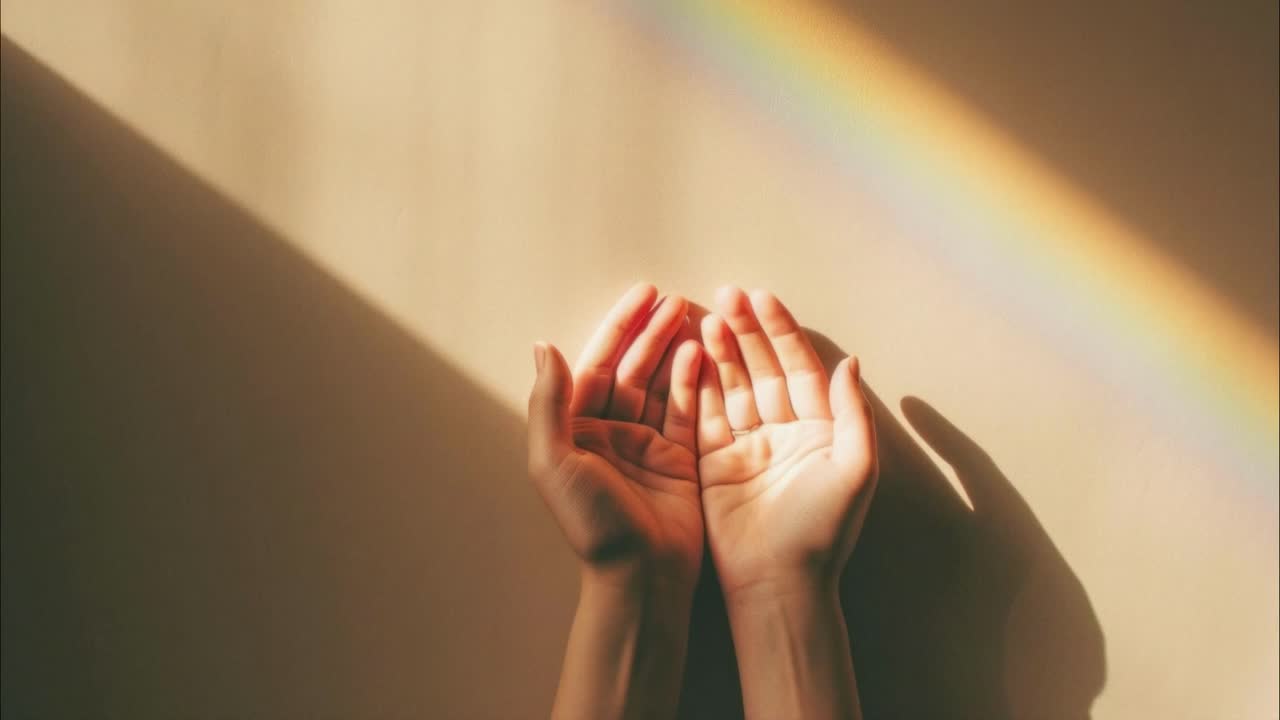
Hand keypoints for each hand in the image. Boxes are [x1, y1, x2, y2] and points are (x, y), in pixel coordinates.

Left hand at [527, 283, 704, 588]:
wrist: (641, 574)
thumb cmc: (592, 523)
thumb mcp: (554, 460)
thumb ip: (549, 403)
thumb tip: (543, 345)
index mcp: (576, 430)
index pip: (598, 364)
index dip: (620, 327)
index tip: (643, 293)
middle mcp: (610, 433)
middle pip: (632, 368)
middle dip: (651, 331)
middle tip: (673, 298)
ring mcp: (647, 445)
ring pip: (662, 384)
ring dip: (674, 349)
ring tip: (692, 315)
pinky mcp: (680, 458)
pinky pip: (689, 410)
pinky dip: (695, 381)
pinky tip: (702, 352)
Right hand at [696, 286, 878, 597]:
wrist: (779, 584)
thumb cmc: (823, 531)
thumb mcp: (855, 469)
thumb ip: (853, 413)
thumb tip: (851, 362)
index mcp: (820, 429)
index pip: (799, 366)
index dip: (781, 331)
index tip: (762, 298)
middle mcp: (783, 431)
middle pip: (762, 368)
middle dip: (746, 330)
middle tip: (725, 294)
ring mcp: (747, 446)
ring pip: (731, 385)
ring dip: (720, 350)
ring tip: (704, 316)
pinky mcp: (714, 463)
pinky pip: (704, 415)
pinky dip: (696, 384)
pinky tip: (688, 354)